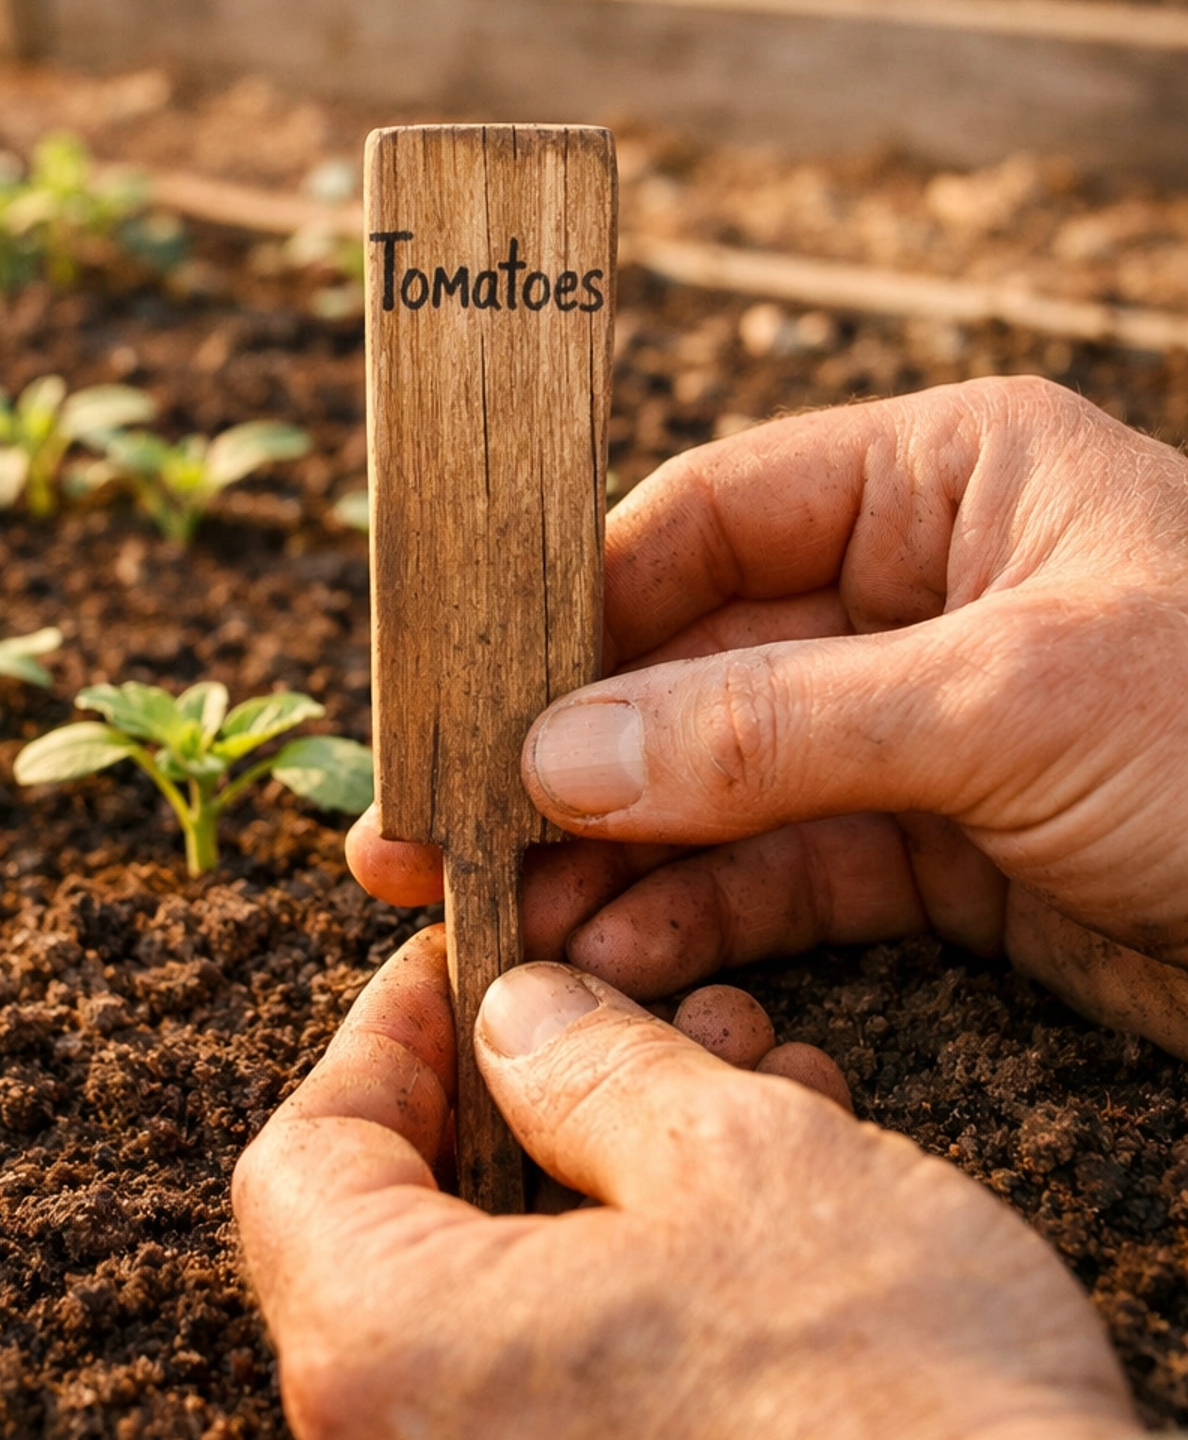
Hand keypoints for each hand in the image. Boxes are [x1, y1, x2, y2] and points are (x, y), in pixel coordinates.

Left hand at [234, 931, 1138, 1439]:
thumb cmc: (871, 1382)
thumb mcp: (727, 1148)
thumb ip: (584, 1062)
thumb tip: (516, 1021)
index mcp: (381, 1361)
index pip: (303, 1157)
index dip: (385, 1039)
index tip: (462, 967)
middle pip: (392, 1250)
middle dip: (521, 1112)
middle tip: (625, 1023)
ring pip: (488, 1339)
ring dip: (592, 1205)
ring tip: (731, 1103)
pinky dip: (615, 1327)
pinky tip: (740, 1242)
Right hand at [349, 378, 1187, 1055]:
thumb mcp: (1010, 703)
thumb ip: (773, 728)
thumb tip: (557, 755)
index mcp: (950, 477)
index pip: (709, 515)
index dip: (572, 604)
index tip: (454, 689)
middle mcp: (925, 591)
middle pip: (695, 662)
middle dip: (568, 753)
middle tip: (429, 832)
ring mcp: (931, 729)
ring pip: (725, 786)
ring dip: (617, 856)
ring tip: (506, 925)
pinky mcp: (953, 858)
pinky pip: (792, 878)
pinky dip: (704, 923)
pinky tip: (619, 962)